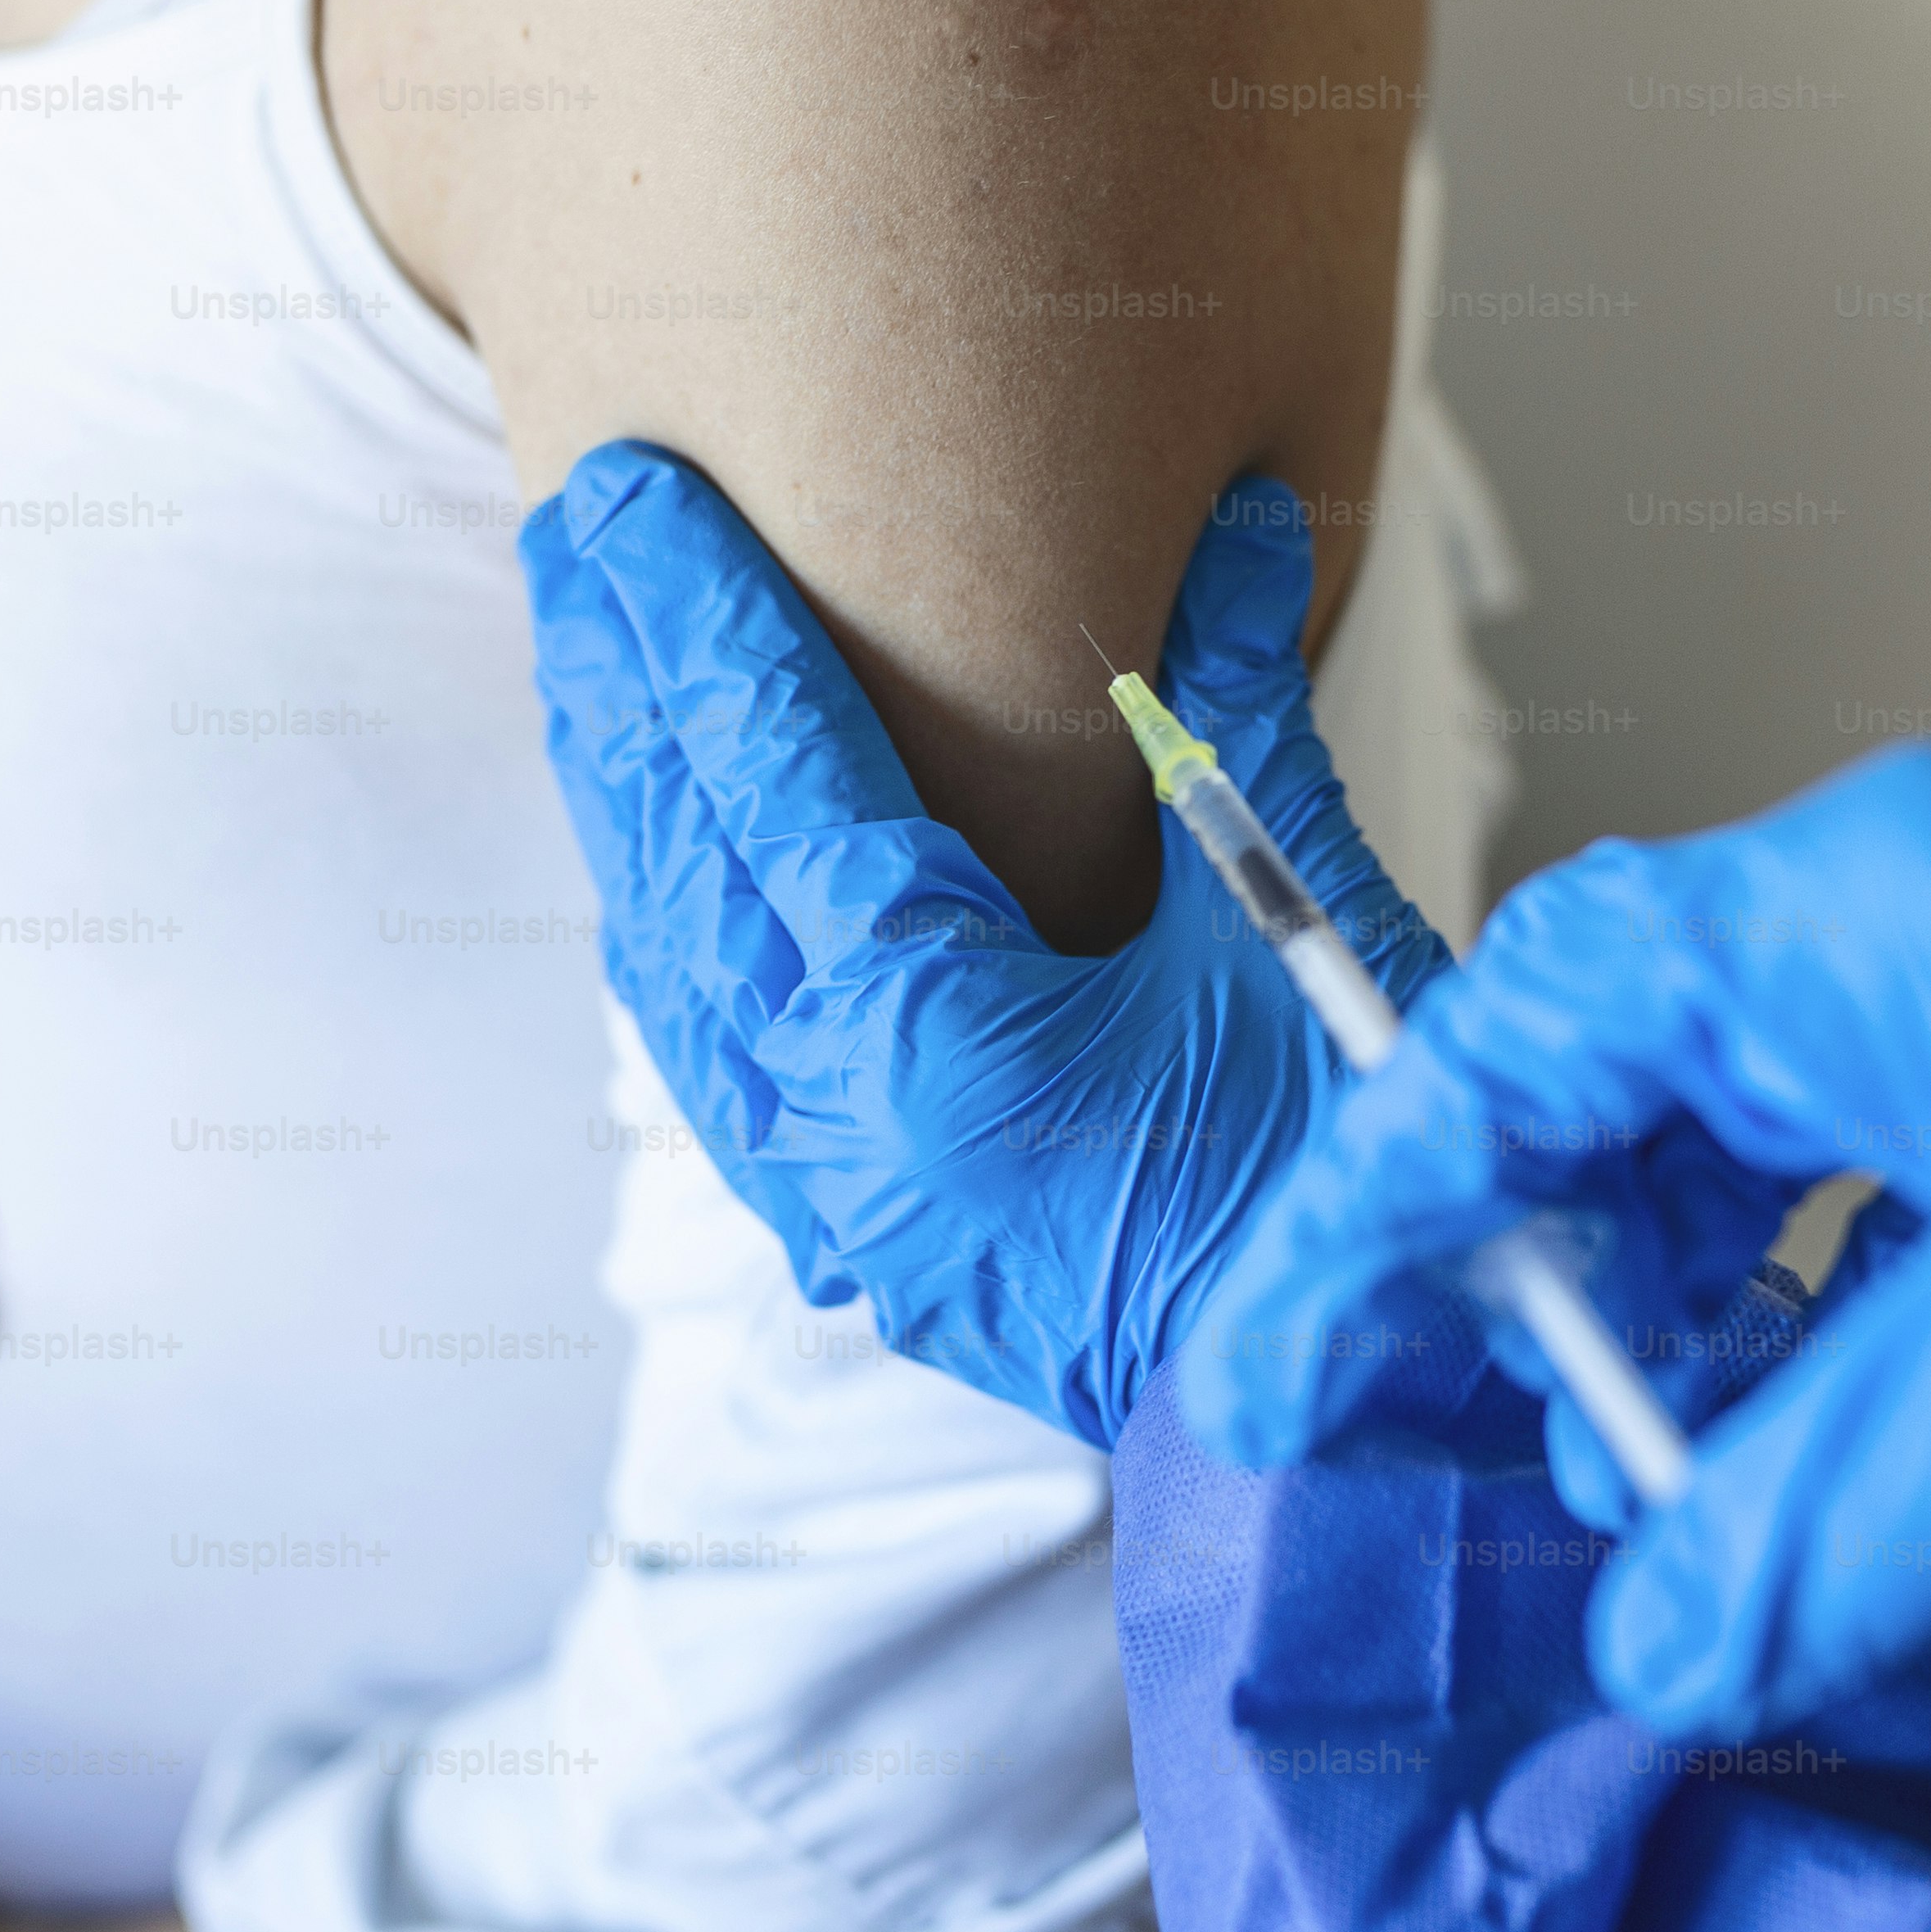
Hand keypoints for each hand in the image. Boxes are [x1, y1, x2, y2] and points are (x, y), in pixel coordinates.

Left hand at [523, 442, 1449, 1448]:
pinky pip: (712, 1057)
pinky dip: (673, 935)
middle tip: (576, 539)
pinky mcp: (856, 1231)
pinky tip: (662, 863)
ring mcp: (831, 1191)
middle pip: (679, 860)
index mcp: (931, 1039)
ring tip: (592, 664)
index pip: (773, 779)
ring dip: (628, 806)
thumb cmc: (1337, 1190)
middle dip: (621, 689)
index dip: (701, 626)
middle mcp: (839, 1121)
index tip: (637, 502)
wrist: (1354, 1429)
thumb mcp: (1291, 935)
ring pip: (671, 962)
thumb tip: (1248, 526)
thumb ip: (1236, 725)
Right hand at [1184, 744, 1930, 1737]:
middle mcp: (1896, 936)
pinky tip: (1808, 1454)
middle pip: (1606, 1093)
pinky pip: (1866, 1212)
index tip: (1271, 1358)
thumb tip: (1666, 1646)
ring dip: (1676, 1328)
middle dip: (1519, 1281)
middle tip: (1455, 1450)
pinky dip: (1811, 1333)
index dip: (1369, 1208)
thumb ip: (1841, 1511)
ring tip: (1647, 1490)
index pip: (1519, 1046)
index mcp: (1854, 919)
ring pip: (1736, 1163)